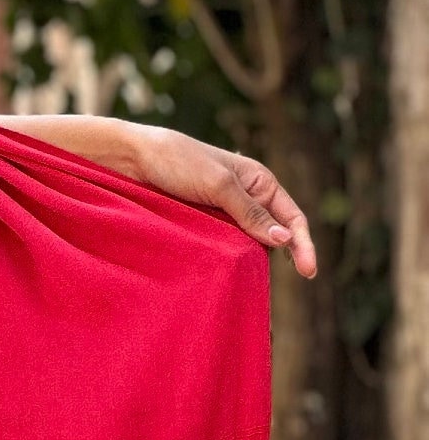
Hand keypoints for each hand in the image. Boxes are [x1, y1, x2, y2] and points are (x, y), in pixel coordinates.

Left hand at [124, 125, 316, 277]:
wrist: (131, 158)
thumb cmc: (177, 161)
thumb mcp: (218, 185)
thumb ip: (250, 213)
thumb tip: (284, 240)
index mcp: (260, 181)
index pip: (292, 218)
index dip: (303, 245)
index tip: (308, 273)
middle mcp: (246, 197)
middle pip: (272, 235)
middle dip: (280, 257)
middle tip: (274, 281)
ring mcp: (224, 212)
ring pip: (247, 243)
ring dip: (249, 259)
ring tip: (249, 280)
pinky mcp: (203, 222)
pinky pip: (223, 245)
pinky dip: (228, 258)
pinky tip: (226, 273)